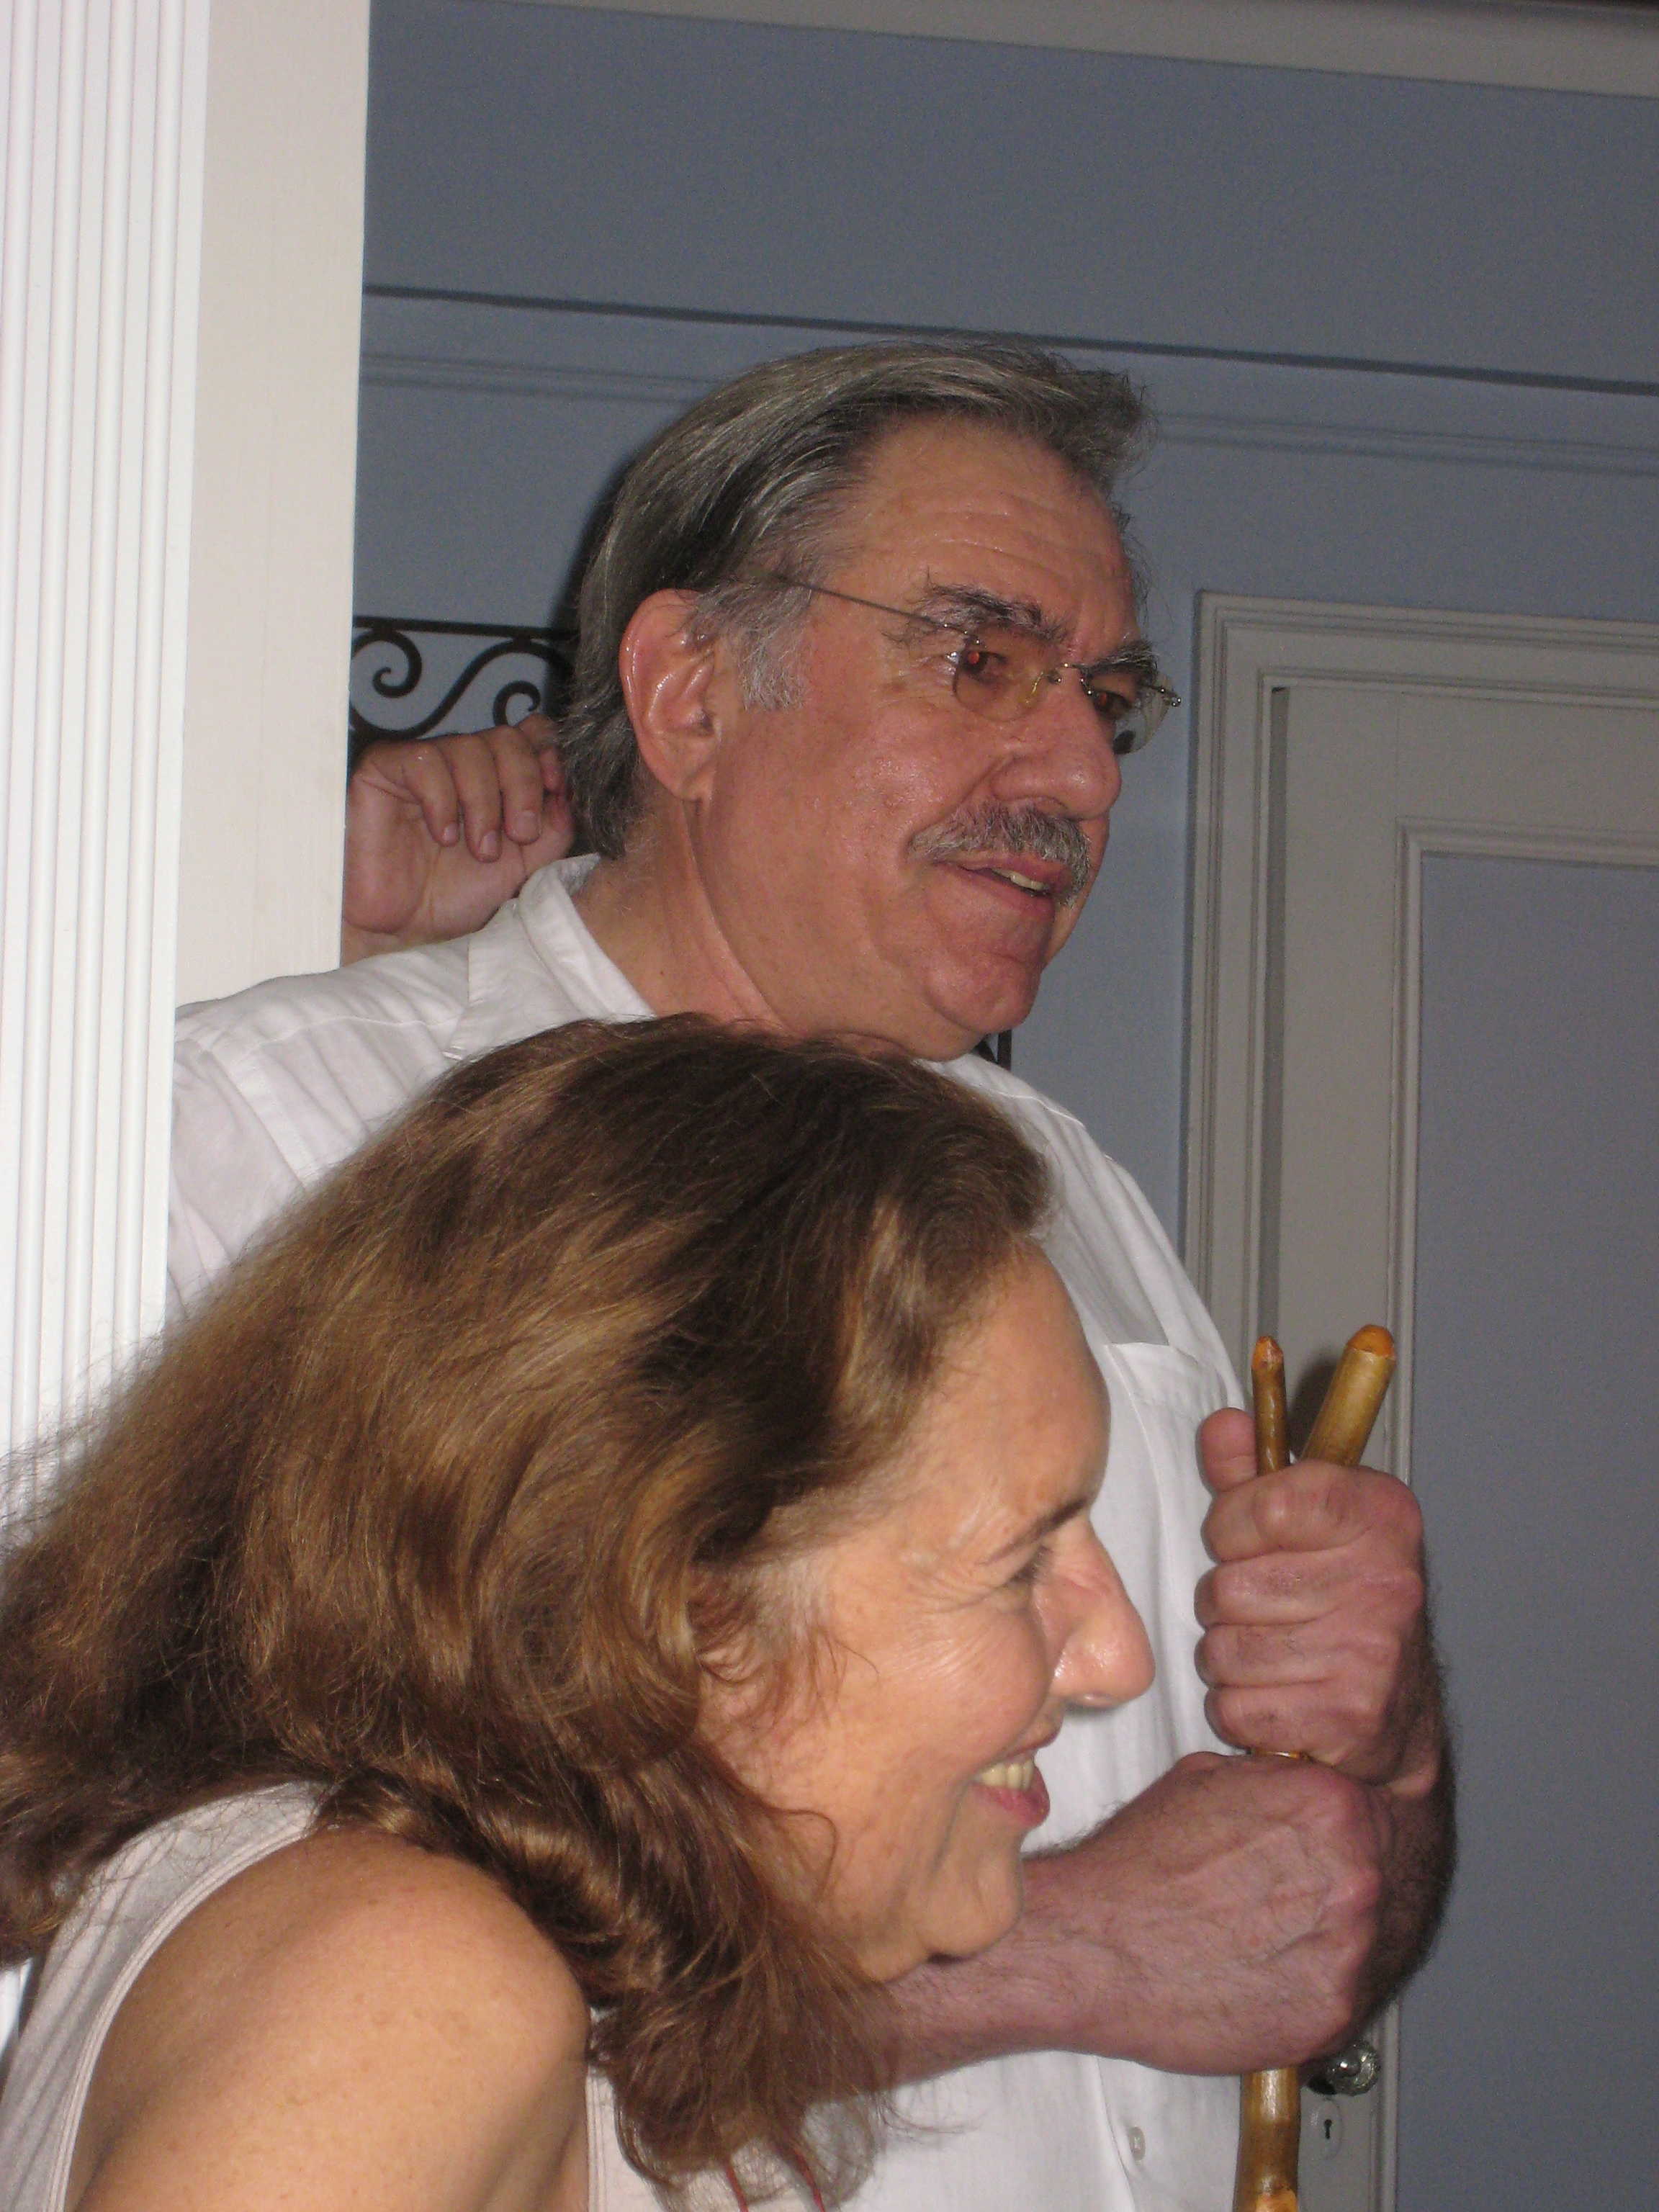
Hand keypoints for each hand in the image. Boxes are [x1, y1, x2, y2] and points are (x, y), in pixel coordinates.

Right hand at [341, 716, 574, 962]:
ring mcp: (424, 764)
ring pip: (469, 748)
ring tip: (480, 849)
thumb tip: (570, 793)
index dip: (550, 755)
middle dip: (524, 785)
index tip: (558, 790)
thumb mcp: (522, 867)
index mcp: (499, 779)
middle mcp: (462, 764)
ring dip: (485, 803)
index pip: (532, 735)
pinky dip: (443, 799)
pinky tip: (444, 835)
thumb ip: (552, 830)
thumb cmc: (455, 896)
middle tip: (519, 834)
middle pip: (507, 738)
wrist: (400, 928)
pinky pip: (424, 760)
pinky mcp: (384, 769)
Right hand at [890, 1752, 1392, 2076]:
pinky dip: (1320, 1987)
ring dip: (1339, 1934)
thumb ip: (1277, 1784)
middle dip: (1348, 1877)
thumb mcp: (1210, 1780)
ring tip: (1281, 1932)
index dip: (1352, 1821)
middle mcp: (1355, 1876)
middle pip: (1387, 1869)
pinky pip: (1350, 1996)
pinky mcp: (1332, 2015)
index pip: (1380, 1804)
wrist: (1094, 1947)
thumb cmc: (1138, 1868)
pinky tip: (1274, 1971)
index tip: (1337, 1836)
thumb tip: (1301, 1785)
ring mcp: (1349, 1951)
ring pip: (1376, 1937)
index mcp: (1330, 1806)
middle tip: (1299, 1888)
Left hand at [1194, 1406, 1439, 1793]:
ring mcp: (1371, 1652)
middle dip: (1223, 1601)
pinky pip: (1238, 1708)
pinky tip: (1276, 1697)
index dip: (1230, 1524)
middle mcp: (1386, 1581)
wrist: (1402, 1712)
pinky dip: (1240, 1710)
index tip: (1240, 1540)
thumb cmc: (1343, 1600)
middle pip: (1229, 1584)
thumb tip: (1223, 1425)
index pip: (1267, 1503)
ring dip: (1227, 1658)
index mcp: (1380, 1515)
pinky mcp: (1349, 1718)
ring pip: (1224, 1649)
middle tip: (1260, 1608)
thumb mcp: (1307, 1520)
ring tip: (1267, 1651)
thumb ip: (1255, 1471)